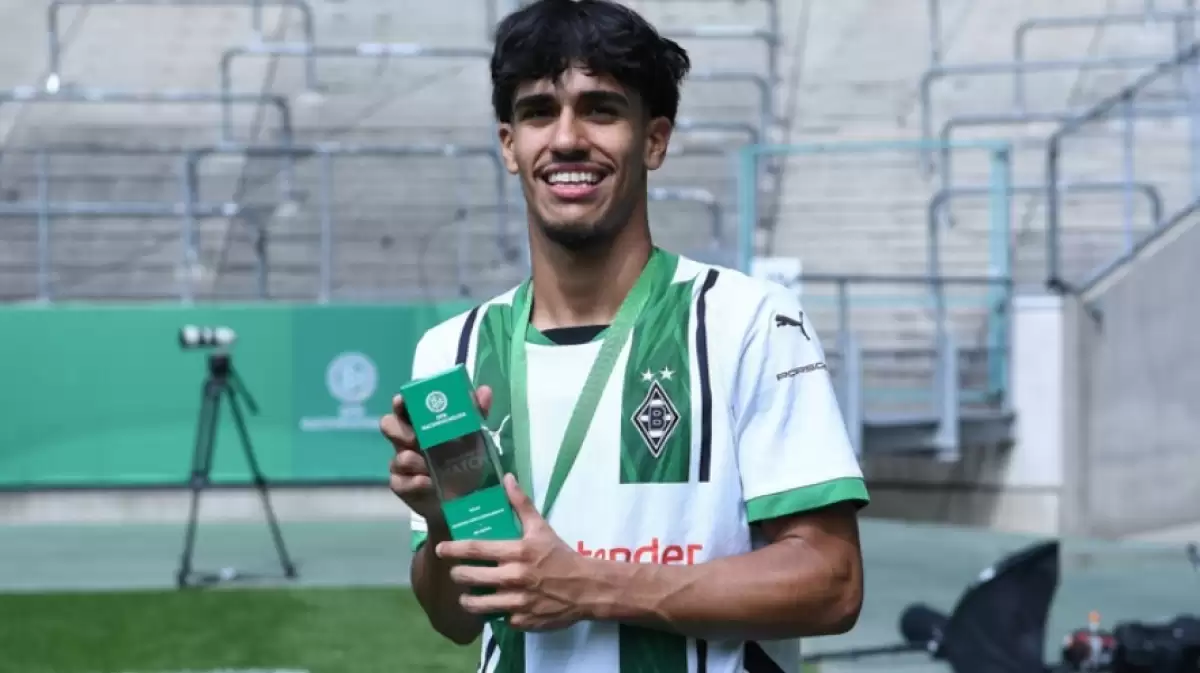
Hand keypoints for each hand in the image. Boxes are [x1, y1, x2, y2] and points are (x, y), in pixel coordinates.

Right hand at [380, 385, 493, 522]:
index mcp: (421, 425)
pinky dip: (415, 482)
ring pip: (397, 457)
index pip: (404, 408)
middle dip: (400, 431)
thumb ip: (477, 413)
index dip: (400, 402)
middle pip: (388, 426)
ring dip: (414, 461)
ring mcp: (402, 465)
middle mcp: (407, 441)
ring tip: (431, 468)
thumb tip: (484, 390)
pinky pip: (400, 482)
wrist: (464, 500)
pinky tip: (428, 483)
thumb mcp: (474, 437)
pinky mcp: (402, 486)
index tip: (402, 401)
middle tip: (416, 439)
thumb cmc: (464, 462)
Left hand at [438, 473, 591, 631]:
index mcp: (516, 552)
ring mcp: (516, 601)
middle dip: (457, 575)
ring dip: (468, 600)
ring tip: (466, 596)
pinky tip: (495, 608)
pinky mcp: (522, 620)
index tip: (441, 549)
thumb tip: (507, 479)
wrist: (586, 587)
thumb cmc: (560, 556)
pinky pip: (499, 618)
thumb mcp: (541, 528)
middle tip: (456, 573)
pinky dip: (495, 613)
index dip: (453, 549)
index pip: (475, 549)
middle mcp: (513, 577)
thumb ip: (521, 504)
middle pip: (469, 577)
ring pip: (477, 604)